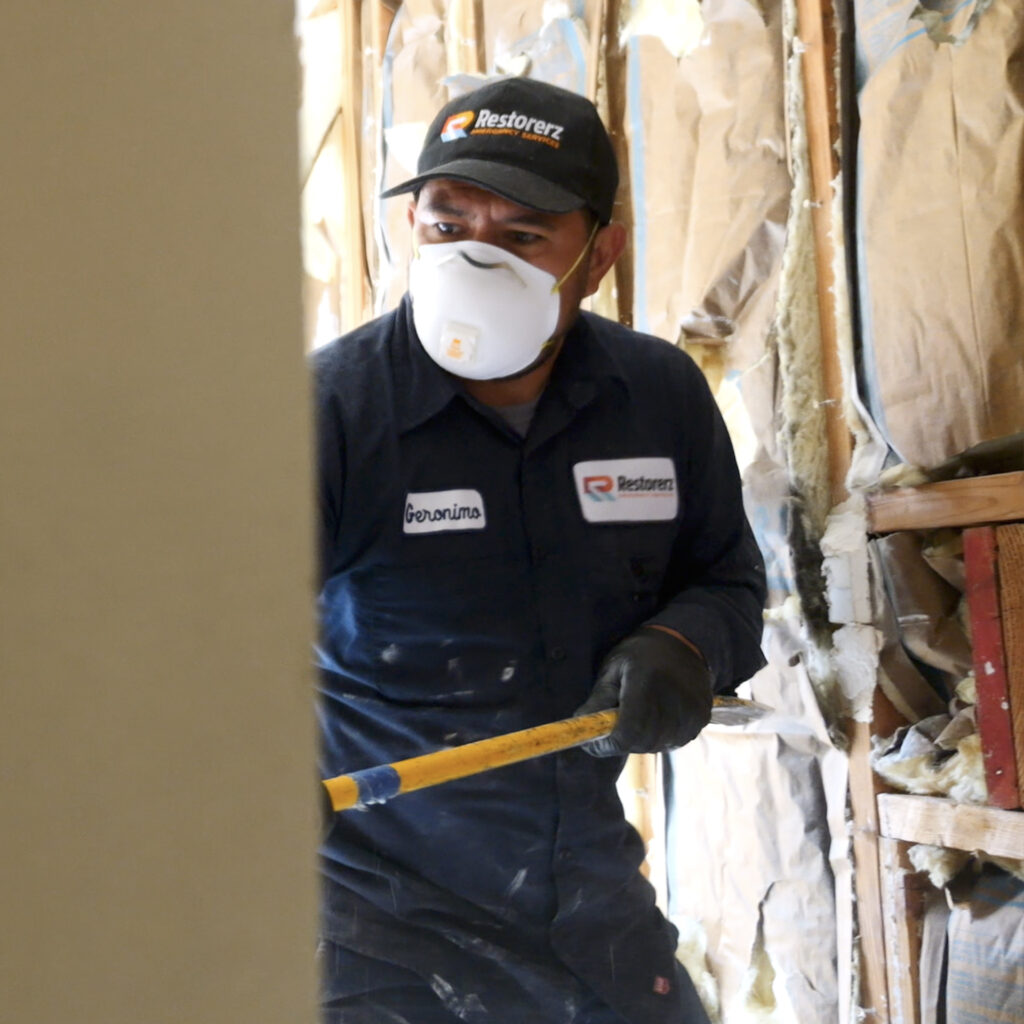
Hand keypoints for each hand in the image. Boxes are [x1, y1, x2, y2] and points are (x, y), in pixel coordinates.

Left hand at [575, 626, 712, 755]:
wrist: (682, 643)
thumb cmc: (639, 655)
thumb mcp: (612, 670)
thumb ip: (597, 703)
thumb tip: (584, 733)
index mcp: (646, 682)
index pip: (628, 732)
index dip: (610, 743)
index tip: (599, 739)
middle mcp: (673, 698)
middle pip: (643, 742)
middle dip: (624, 740)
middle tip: (618, 723)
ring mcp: (691, 709)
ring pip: (658, 745)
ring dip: (643, 740)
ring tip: (640, 714)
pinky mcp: (701, 717)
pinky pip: (675, 742)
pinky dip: (661, 737)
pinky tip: (658, 716)